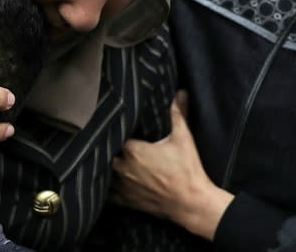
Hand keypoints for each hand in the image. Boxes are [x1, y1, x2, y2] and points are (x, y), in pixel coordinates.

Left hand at [108, 91, 233, 240]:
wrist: (192, 203)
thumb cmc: (187, 170)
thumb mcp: (183, 138)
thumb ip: (178, 113)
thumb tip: (181, 92)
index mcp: (132, 150)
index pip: (117, 135)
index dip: (119, 132)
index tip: (121, 128)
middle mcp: (122, 167)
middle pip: (108, 153)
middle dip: (111, 149)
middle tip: (114, 143)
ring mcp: (123, 186)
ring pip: (104, 174)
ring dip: (105, 168)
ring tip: (107, 161)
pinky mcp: (126, 201)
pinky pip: (108, 195)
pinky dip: (105, 190)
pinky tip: (105, 184)